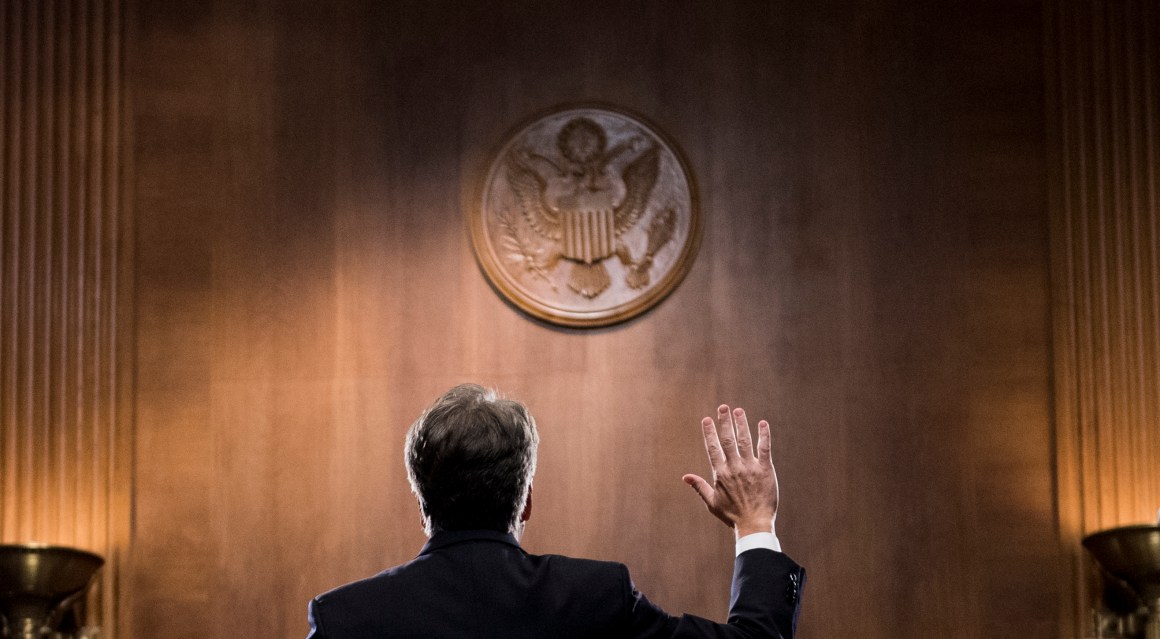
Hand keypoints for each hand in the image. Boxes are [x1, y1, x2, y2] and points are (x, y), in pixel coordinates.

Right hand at [682, 405, 777, 537]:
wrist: (754, 524)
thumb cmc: (732, 515)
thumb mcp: (712, 502)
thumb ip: (699, 487)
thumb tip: (685, 477)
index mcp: (721, 473)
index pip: (713, 448)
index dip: (709, 432)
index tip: (707, 419)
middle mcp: (734, 467)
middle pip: (728, 439)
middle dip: (725, 422)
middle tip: (723, 407)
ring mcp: (750, 467)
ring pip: (745, 441)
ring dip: (741, 424)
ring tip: (738, 411)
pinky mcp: (766, 470)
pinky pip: (764, 448)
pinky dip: (764, 435)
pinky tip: (763, 424)